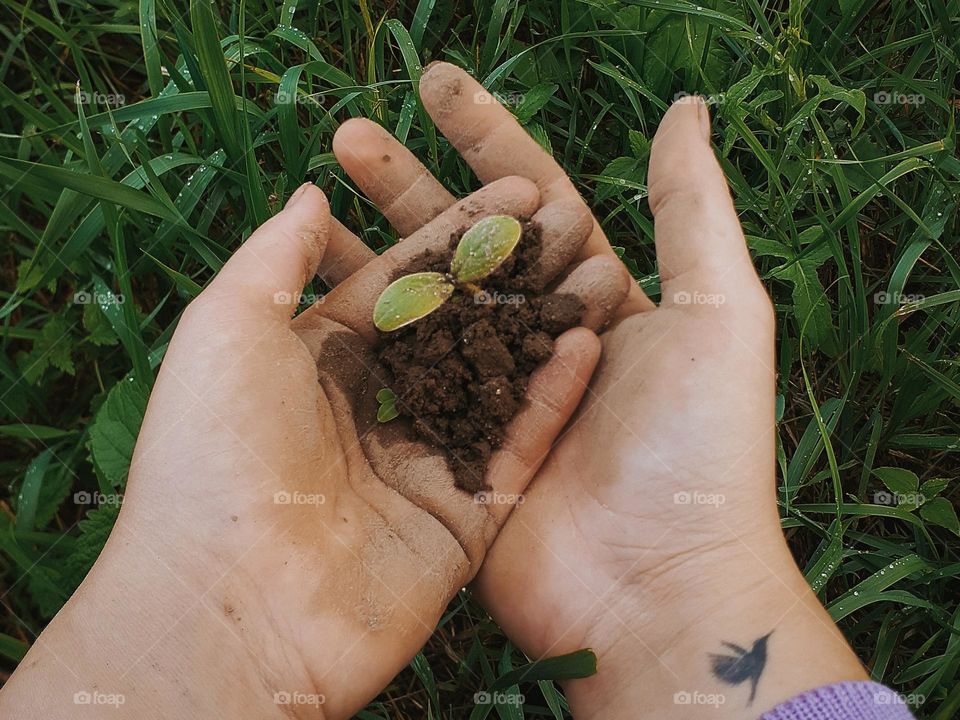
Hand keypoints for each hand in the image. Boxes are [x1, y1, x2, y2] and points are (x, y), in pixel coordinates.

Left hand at [0, 179, 620, 718]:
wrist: (231, 605)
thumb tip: (308, 194)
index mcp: (315, 364)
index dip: (454, 237)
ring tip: (596, 270)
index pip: (399, 284)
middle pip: (454, 327)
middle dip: (509, 274)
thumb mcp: (225, 328)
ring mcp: (419, 467)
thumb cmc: (211, 453)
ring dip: (541, 330)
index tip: (514, 194)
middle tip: (566, 222)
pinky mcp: (460, 519)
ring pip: (493, 385)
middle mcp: (371, 412)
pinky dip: (550, 402)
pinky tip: (586, 346)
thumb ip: (274, 258)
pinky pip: (515, 451)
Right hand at [326, 63, 867, 717]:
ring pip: (422, 303)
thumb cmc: (697, 449)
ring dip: (371, 246)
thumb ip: (694, 208)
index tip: (432, 85)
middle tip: (346, 134)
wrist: (657, 587)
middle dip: (406, 184)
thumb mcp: (718, 314)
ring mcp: (489, 395)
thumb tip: (685, 109)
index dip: (485, 135)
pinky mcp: (451, 446)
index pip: (533, 196)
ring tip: (315, 193)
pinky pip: (404, 376)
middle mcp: (540, 341)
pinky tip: (321, 284)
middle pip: (463, 243)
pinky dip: (367, 329)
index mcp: (599, 301)